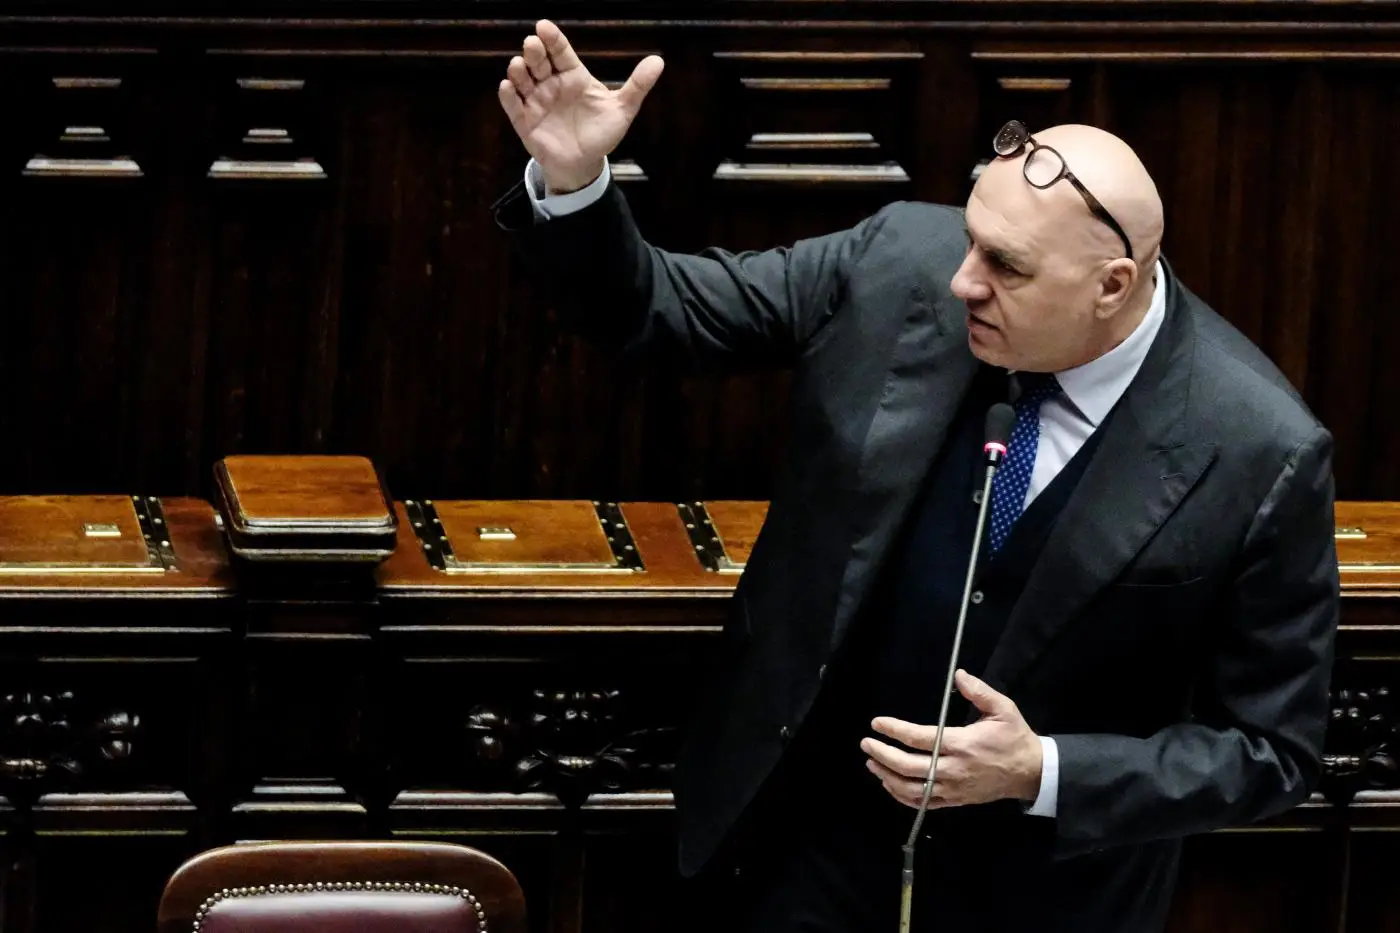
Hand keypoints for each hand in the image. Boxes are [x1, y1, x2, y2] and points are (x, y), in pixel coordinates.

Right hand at [497, 19, 664, 192]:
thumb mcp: (622, 109)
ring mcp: (536, 101)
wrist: (585, 164)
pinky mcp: (525, 122)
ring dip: (518, 71)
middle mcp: (552, 84)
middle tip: (532, 45)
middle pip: (539, 61)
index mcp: (573, 76)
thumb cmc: (601, 133)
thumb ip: (637, 85)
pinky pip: (513, 106)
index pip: (561, 51)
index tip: (544, 27)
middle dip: (534, 51)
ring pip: (522, 79)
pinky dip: (508, 97)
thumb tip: (659, 61)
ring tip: (519, 66)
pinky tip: (508, 88)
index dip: (552, 38)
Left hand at [860, 669, 1042, 809]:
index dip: (895, 730)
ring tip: (872, 763)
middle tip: (866, 743)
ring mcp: (953, 789)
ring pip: (911, 790)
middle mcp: (953, 769)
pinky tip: (890, 784)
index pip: (920, 739)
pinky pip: (923, 804)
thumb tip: (959, 675)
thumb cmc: (1015, 738)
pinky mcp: (954, 801)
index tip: (877, 723)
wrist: (1031, 773)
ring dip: (887, 777)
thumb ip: (980, 691)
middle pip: (909, 767)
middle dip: (883, 755)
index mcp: (962, 744)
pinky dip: (902, 796)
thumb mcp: (1004, 709)